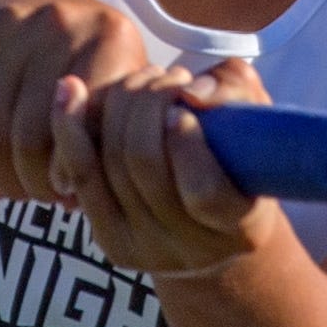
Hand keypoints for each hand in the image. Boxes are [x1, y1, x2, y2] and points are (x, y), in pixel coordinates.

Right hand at [0, 0, 150, 199]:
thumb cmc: (82, 61)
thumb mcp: (112, 83)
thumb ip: (109, 135)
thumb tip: (78, 198)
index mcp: (114, 38)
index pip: (88, 129)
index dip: (76, 173)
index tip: (72, 193)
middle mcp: (63, 23)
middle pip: (34, 136)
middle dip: (35, 183)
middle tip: (40, 197)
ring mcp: (13, 25)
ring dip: (3, 178)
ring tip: (15, 191)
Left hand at [49, 57, 283, 277]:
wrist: (214, 226)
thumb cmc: (240, 158)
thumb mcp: (257, 123)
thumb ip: (237, 94)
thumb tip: (193, 92)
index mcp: (239, 226)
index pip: (205, 193)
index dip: (187, 144)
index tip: (185, 104)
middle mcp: (190, 250)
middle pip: (147, 166)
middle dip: (149, 104)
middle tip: (166, 76)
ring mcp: (145, 250)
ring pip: (112, 163)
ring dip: (121, 105)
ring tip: (142, 80)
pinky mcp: (109, 238)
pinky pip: (82, 174)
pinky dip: (71, 127)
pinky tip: (70, 88)